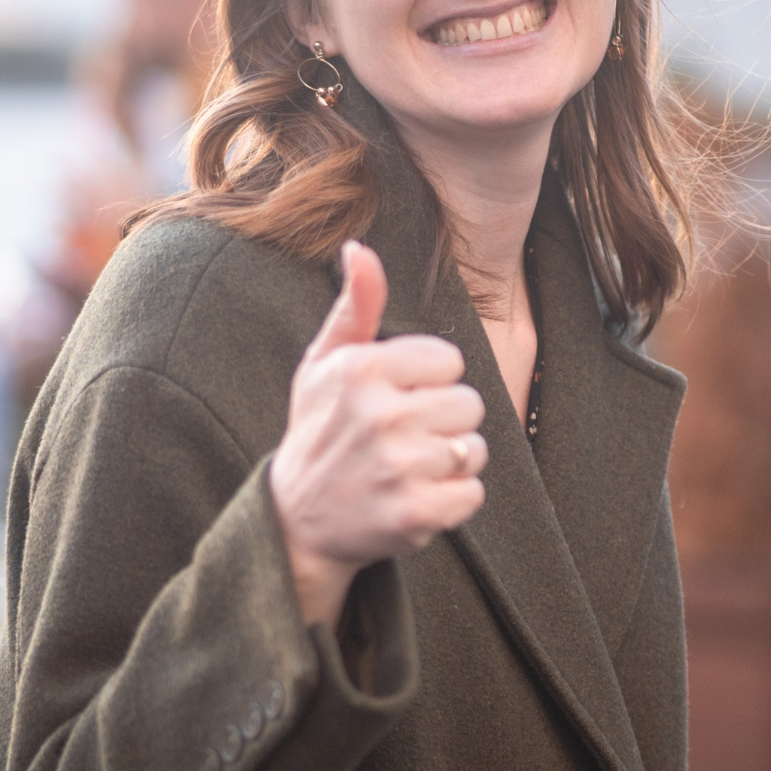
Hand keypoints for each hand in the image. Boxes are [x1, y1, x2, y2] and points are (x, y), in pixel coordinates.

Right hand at [270, 241, 486, 626]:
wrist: (295, 523)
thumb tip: (359, 248)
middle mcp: (378, 415)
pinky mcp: (414, 514)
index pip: (450, 360)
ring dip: (450, 463)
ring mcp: (397, 467)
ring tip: (409, 469)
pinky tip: (415, 499)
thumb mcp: (324, 365)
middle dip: (444, 422)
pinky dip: (452, 502)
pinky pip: (473, 493)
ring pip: (474, 449)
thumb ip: (355, 307)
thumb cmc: (319, 431)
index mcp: (361, 369)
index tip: (396, 400)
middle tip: (403, 440)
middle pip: (470, 404)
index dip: (429, 382)